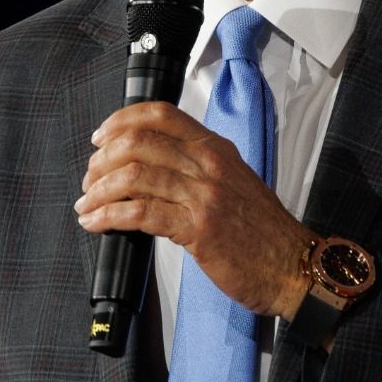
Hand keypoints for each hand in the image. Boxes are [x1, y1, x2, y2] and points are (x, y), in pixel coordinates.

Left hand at [74, 101, 312, 318]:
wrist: (294, 267)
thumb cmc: (264, 233)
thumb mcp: (235, 184)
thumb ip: (197, 170)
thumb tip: (149, 168)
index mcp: (216, 150)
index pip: (162, 115)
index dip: (122, 121)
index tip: (101, 137)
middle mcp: (210, 165)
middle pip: (139, 142)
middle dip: (102, 161)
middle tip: (90, 180)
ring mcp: (205, 195)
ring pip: (134, 175)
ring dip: (99, 191)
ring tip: (87, 205)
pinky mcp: (199, 228)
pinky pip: (141, 213)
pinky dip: (109, 216)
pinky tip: (97, 223)